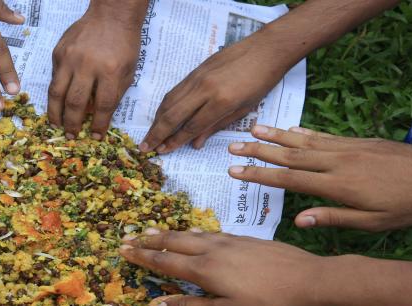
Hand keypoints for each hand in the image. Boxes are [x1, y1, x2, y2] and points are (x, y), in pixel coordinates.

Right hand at [47, 3, 143, 139]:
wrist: (111, 15)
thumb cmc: (125, 44)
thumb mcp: (129, 71)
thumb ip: (113, 94)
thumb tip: (95, 115)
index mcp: (111, 71)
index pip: (103, 106)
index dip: (99, 125)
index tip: (95, 136)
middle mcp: (87, 65)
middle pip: (75, 103)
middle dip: (72, 124)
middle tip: (71, 136)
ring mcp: (69, 58)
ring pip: (57, 93)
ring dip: (55, 113)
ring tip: (56, 125)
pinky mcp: (58, 53)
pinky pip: (54, 78)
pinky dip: (56, 93)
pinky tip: (58, 101)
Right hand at [119, 229, 330, 305]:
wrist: (310, 280)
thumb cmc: (268, 303)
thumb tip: (155, 305)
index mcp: (205, 268)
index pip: (164, 260)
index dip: (142, 255)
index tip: (122, 249)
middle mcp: (213, 249)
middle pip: (174, 241)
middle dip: (150, 239)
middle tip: (130, 237)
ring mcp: (230, 241)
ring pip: (191, 234)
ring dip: (169, 233)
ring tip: (154, 231)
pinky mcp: (245, 239)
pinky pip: (209, 232)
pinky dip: (193, 232)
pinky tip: (195, 233)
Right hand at [140, 37, 287, 153]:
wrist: (266, 48)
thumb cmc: (262, 81)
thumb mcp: (244, 108)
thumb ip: (217, 126)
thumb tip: (194, 144)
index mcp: (221, 101)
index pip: (191, 126)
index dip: (175, 141)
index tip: (162, 151)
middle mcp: (204, 89)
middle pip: (173, 115)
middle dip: (157, 133)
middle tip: (145, 147)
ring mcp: (197, 78)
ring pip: (170, 101)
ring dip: (156, 120)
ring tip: (149, 135)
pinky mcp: (195, 70)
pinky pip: (175, 91)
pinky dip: (164, 105)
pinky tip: (160, 116)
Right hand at [228, 126, 411, 230]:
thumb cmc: (410, 205)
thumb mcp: (374, 222)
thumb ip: (334, 218)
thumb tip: (297, 220)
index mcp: (337, 185)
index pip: (289, 180)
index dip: (259, 175)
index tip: (234, 171)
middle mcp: (337, 162)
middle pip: (289, 156)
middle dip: (258, 150)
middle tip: (231, 146)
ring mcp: (347, 149)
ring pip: (303, 141)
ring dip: (275, 135)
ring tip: (251, 128)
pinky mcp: (358, 142)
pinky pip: (324, 136)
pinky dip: (304, 132)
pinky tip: (291, 130)